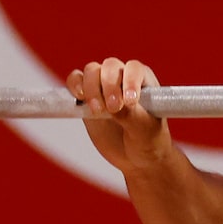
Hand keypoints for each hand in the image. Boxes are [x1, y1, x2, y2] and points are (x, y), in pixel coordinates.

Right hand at [67, 57, 173, 173]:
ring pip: (92, 70)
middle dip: (109, 85)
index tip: (130, 102)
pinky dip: (74, 85)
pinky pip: (75, 80)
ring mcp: (103, 86)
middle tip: (112, 109)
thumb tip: (114, 106)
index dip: (130, 80)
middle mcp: (123, 78)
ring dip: (91, 87)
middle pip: (110, 66)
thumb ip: (131, 115)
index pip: (134, 68)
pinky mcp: (86, 98)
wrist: (134, 157)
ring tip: (97, 110)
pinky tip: (79, 99)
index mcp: (144, 81)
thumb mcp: (144, 130)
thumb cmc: (147, 140)